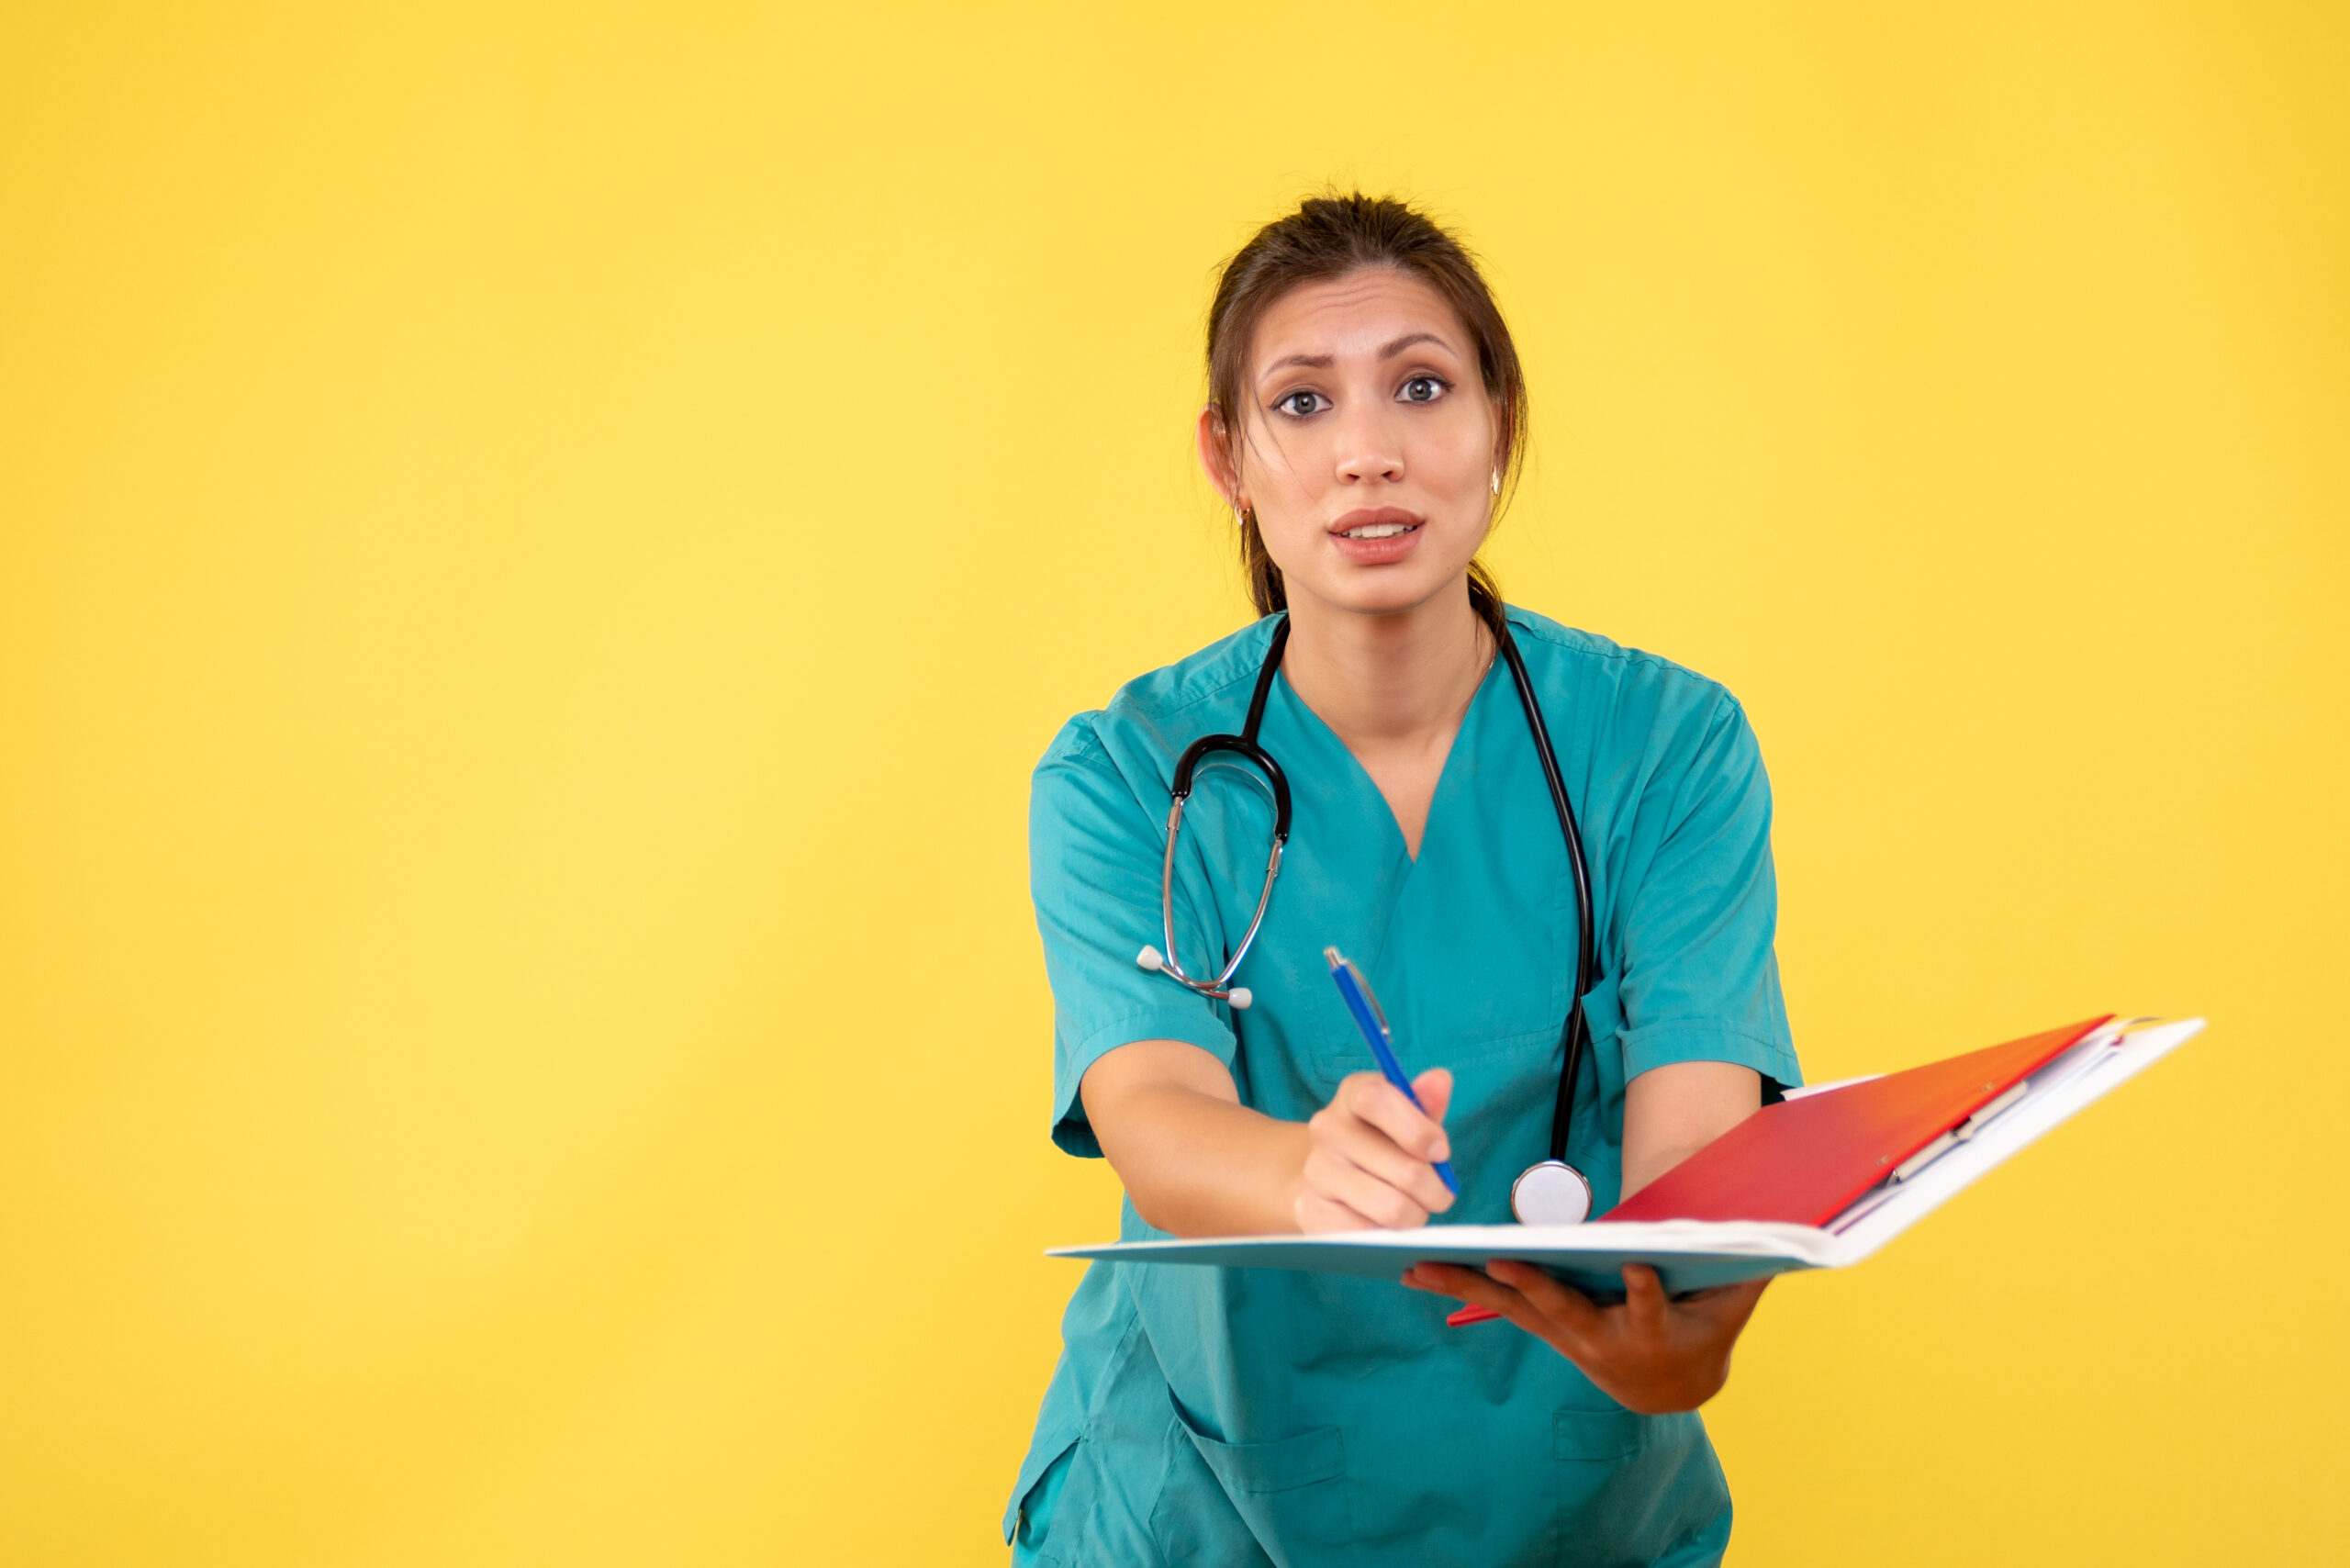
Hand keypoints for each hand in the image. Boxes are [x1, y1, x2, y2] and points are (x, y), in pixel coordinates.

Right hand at [1292, 1069, 1454, 1231]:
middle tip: (1439, 1192)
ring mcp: (1316, 1171)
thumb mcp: (1406, 1118)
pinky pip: (1371, 1234)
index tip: (1441, 1151)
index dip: (1417, 1129)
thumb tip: (1440, 1080)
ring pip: (1392, 1208)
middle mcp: (1327, 1128)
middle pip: (1405, 1169)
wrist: (1329, 1178)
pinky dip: (1388, 1234)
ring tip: (1415, 1209)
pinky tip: (1382, 1221)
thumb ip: (1425, 1102)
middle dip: (1436, 1189)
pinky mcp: (1312, 1211)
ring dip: (1417, 1215)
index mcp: (1352, 1095)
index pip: (1376, 1098)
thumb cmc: (1381, 1142)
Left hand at [1400, 1261, 1765, 1413]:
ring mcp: (1566, 1336)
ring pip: (1516, 1307)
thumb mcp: (1733, 1302)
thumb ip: (1748, 1266)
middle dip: (1536, 1287)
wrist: (1670, 1386)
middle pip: (1566, 1312)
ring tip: (1421, 1265)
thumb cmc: (1705, 1328)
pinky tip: (1415, 1269)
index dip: (1646, 1293)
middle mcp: (1602, 1339)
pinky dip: (1458, 1286)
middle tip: (1506, 1264)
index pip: (1652, 1310)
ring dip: (1470, 1285)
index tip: (1641, 1270)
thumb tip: (1785, 1220)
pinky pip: (1496, 1304)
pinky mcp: (1543, 1327)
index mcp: (1654, 1331)